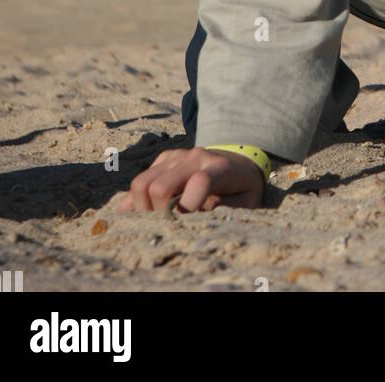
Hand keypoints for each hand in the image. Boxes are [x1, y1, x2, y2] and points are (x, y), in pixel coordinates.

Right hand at [116, 147, 264, 211]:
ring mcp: (176, 156)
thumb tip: (192, 220)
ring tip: (159, 221)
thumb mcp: (246, 204)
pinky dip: (138, 201)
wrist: (237, 160)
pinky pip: (139, 182)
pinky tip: (151, 212)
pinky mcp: (163, 158)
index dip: (188, 207)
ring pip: (141, 183)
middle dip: (157, 215)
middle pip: (158, 187)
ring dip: (143, 208)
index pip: (199, 182)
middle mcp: (195, 157)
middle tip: (168, 228)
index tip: (186, 225)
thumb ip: (225, 213)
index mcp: (220, 168)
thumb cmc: (242, 188)